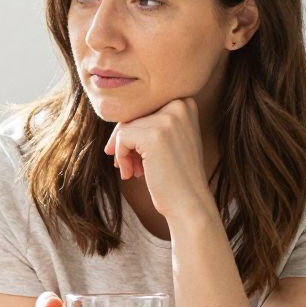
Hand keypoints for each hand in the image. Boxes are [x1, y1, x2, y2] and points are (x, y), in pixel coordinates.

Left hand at [105, 97, 215, 222]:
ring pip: (125, 127)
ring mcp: (167, 119)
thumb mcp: (171, 139)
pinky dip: (121, 158)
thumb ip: (152, 121)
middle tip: (131, 165)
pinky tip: (130, 174)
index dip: (136, 130)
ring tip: (132, 171)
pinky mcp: (153, 135)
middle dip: (127, 141)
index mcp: (185, 102)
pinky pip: (121, 138)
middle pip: (134, 115)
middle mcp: (179, 105)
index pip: (145, 107)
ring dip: (123, 151)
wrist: (190, 204)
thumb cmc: (177, 176)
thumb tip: (115, 113)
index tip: (137, 153)